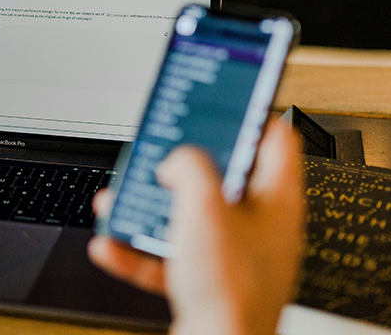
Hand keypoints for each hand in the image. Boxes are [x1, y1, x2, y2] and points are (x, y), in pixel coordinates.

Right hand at [88, 121, 303, 334]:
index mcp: (277, 201)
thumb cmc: (230, 290)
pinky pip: (171, 257)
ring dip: (153, 207)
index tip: (227, 100)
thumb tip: (177, 160)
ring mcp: (236, 259)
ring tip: (125, 198)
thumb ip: (189, 167)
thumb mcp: (204, 206)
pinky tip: (113, 244)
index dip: (250, 114)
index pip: (275, 139)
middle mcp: (261, 229)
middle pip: (224, 179)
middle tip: (163, 150)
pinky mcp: (210, 285)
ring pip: (191, 219)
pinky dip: (141, 250)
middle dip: (184, 165)